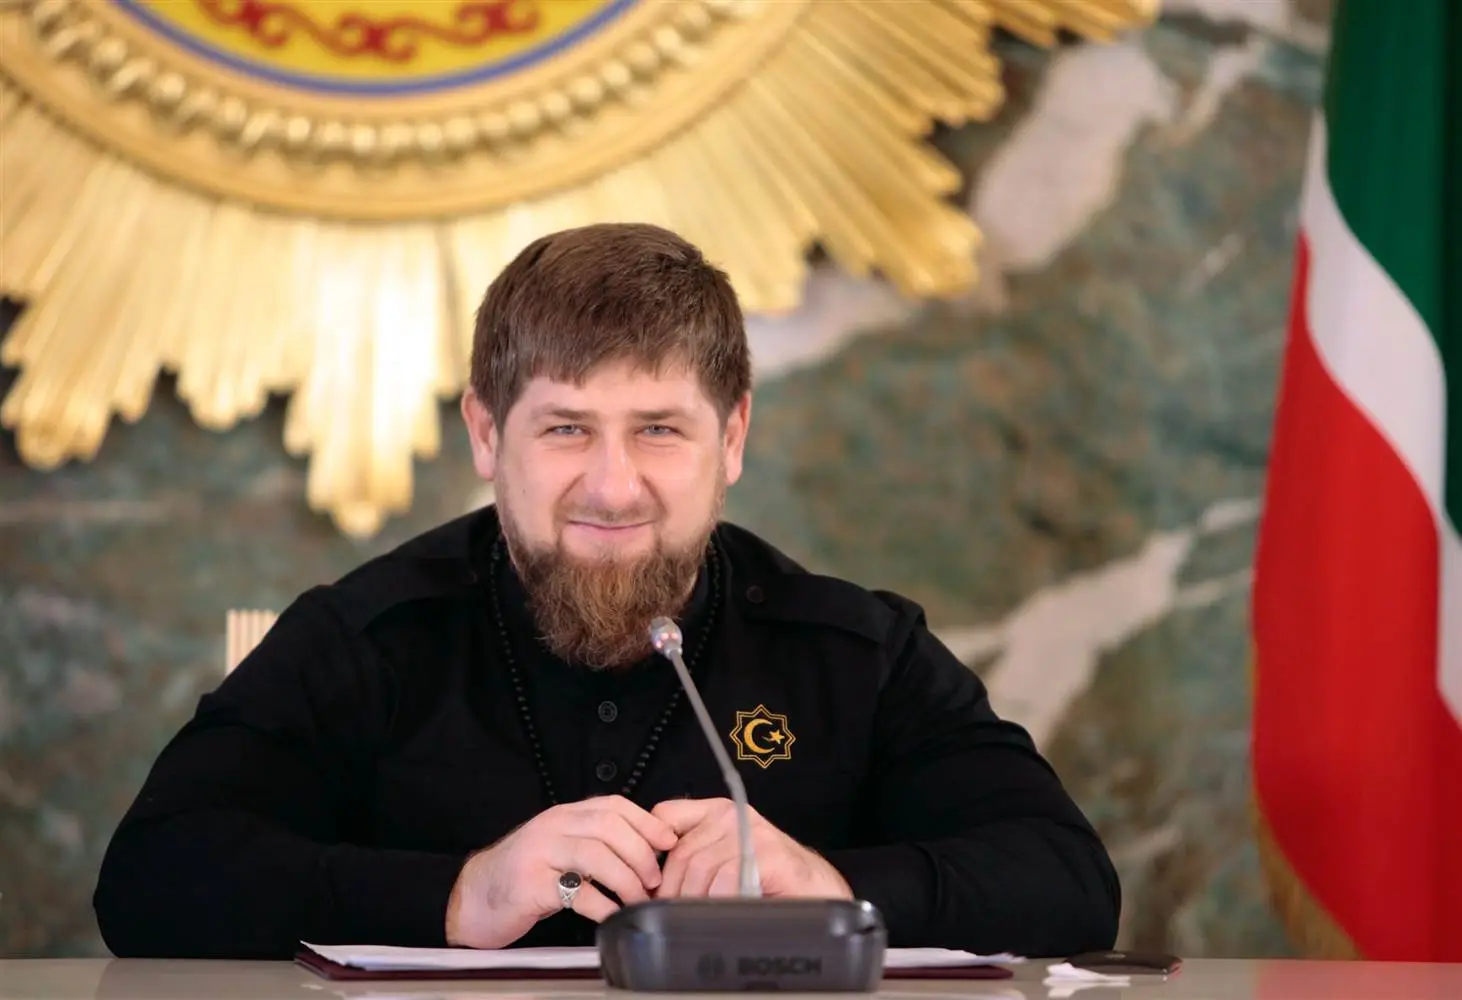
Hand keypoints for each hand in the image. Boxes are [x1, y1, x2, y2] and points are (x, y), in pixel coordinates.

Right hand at [445, 795, 677, 948]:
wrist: (475, 898)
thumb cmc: (526, 876)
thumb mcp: (561, 849)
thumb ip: (595, 842)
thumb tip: (649, 850)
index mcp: (564, 815)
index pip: (614, 806)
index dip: (646, 822)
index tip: (668, 843)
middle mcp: (552, 827)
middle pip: (609, 827)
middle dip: (641, 853)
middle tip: (654, 880)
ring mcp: (539, 854)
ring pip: (596, 854)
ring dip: (626, 879)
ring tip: (638, 899)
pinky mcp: (530, 885)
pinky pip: (576, 892)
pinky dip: (603, 905)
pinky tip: (613, 915)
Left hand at [650, 798, 852, 899]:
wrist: (816, 889)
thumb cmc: (768, 880)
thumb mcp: (722, 862)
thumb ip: (693, 858)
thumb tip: (650, 883)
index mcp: (715, 814)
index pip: (666, 816)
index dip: (653, 850)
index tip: (653, 883)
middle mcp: (731, 816)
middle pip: (680, 853)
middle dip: (672, 891)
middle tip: (674, 915)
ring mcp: (750, 832)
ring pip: (701, 867)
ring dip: (696, 901)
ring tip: (702, 918)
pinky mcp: (767, 852)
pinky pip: (727, 877)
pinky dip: (722, 900)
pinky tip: (729, 910)